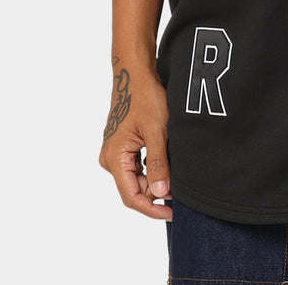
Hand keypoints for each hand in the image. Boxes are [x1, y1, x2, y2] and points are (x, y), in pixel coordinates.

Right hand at [98, 62, 172, 219]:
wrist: (135, 74)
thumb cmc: (145, 97)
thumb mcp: (156, 131)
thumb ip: (158, 163)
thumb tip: (161, 194)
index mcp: (114, 158)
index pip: (131, 196)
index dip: (151, 209)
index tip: (172, 213)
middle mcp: (109, 158)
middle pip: (132, 189)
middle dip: (154, 194)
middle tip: (179, 194)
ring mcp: (114, 151)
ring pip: (134, 178)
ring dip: (152, 182)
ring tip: (174, 177)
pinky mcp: (121, 145)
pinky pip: (134, 166)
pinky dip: (149, 170)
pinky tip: (164, 164)